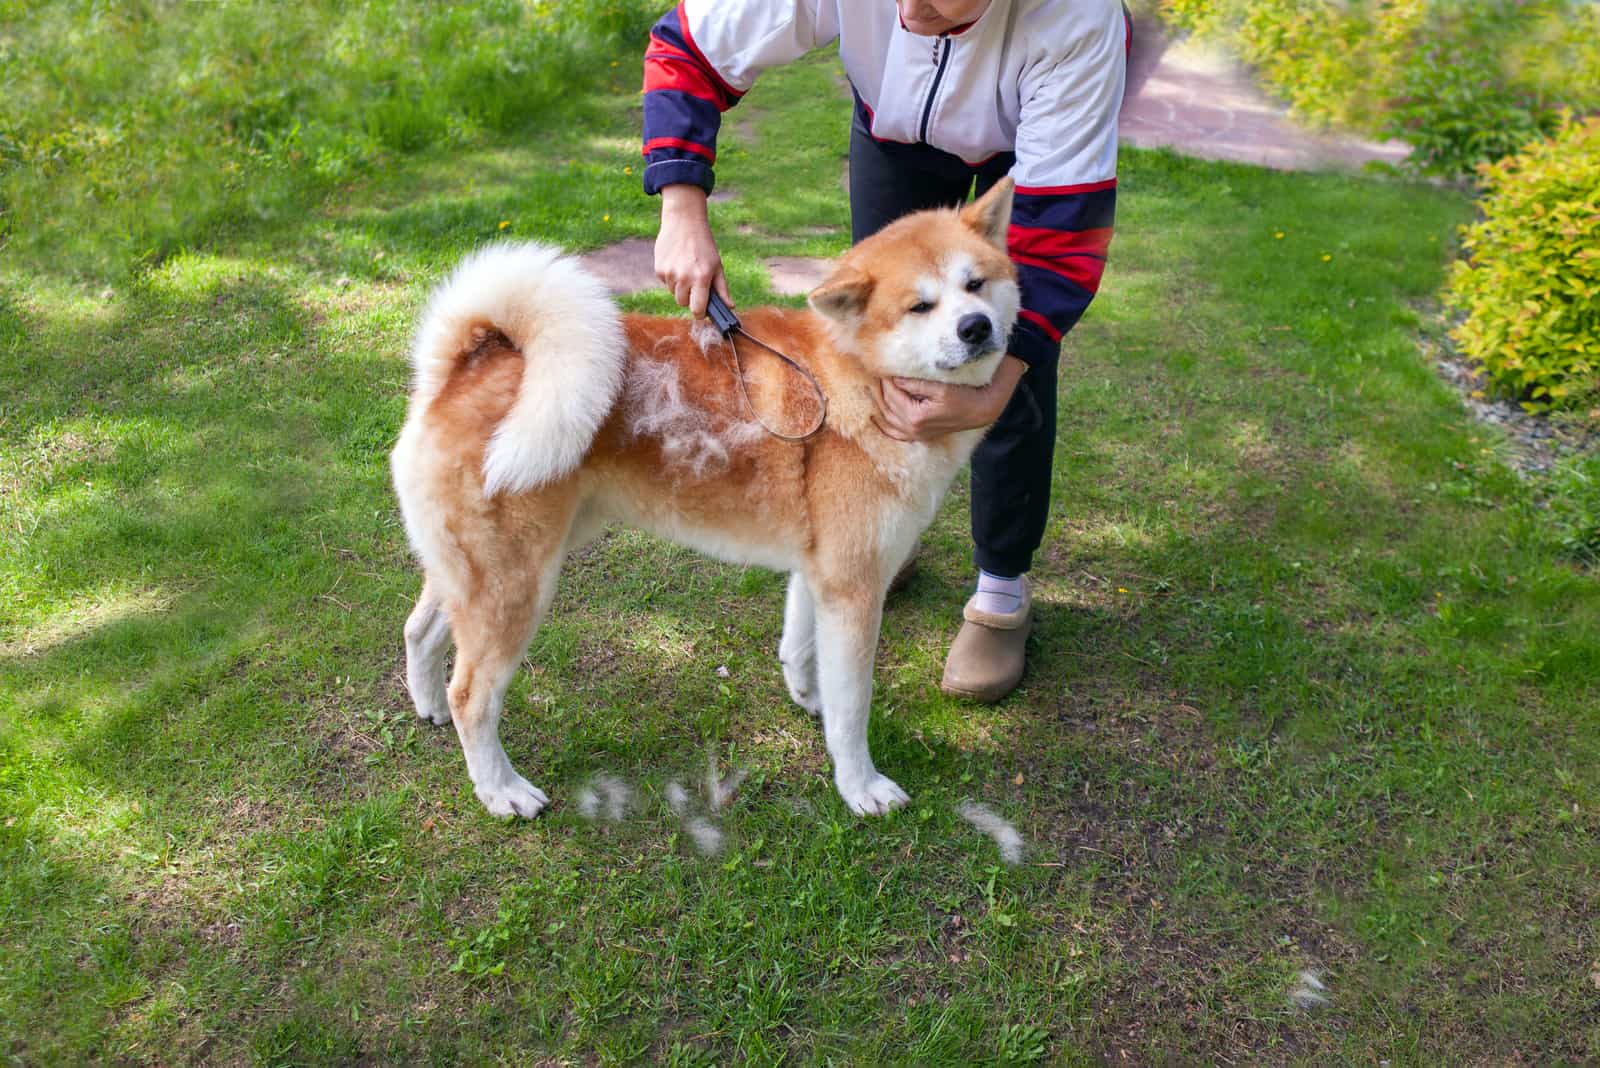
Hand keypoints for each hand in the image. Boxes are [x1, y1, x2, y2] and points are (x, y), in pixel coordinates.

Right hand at [655, 184, 731, 317]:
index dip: (699, 313)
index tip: (701, 310)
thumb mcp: (717, 265)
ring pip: (673, 293)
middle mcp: (684, 277)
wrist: (684, 222)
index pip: (697, 309)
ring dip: (679, 287)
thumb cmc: (704, 245)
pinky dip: (671, 278)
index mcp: (702, 278)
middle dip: (689, 298)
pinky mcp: (659, 269)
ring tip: (685, 269)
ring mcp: (670, 274)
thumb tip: (730, 307)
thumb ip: (722, 289)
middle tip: (694, 283)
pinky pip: (665, 283)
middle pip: (683, 303)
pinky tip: (676, 263)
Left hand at [874, 356, 1026, 441]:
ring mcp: (915, 435)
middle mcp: (912, 429)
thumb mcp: (940, 386)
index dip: (886, 379)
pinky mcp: (918, 436)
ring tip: (871, 389)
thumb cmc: (963, 396)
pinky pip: (895, 434)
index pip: (892, 394)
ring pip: (888, 419)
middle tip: (875, 374)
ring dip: (879, 404)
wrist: (980, 410)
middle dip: (880, 389)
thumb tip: (894, 378)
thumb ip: (915, 383)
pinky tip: (875, 418)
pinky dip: (884, 426)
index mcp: (916, 416)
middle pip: (888, 405)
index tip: (881, 367)